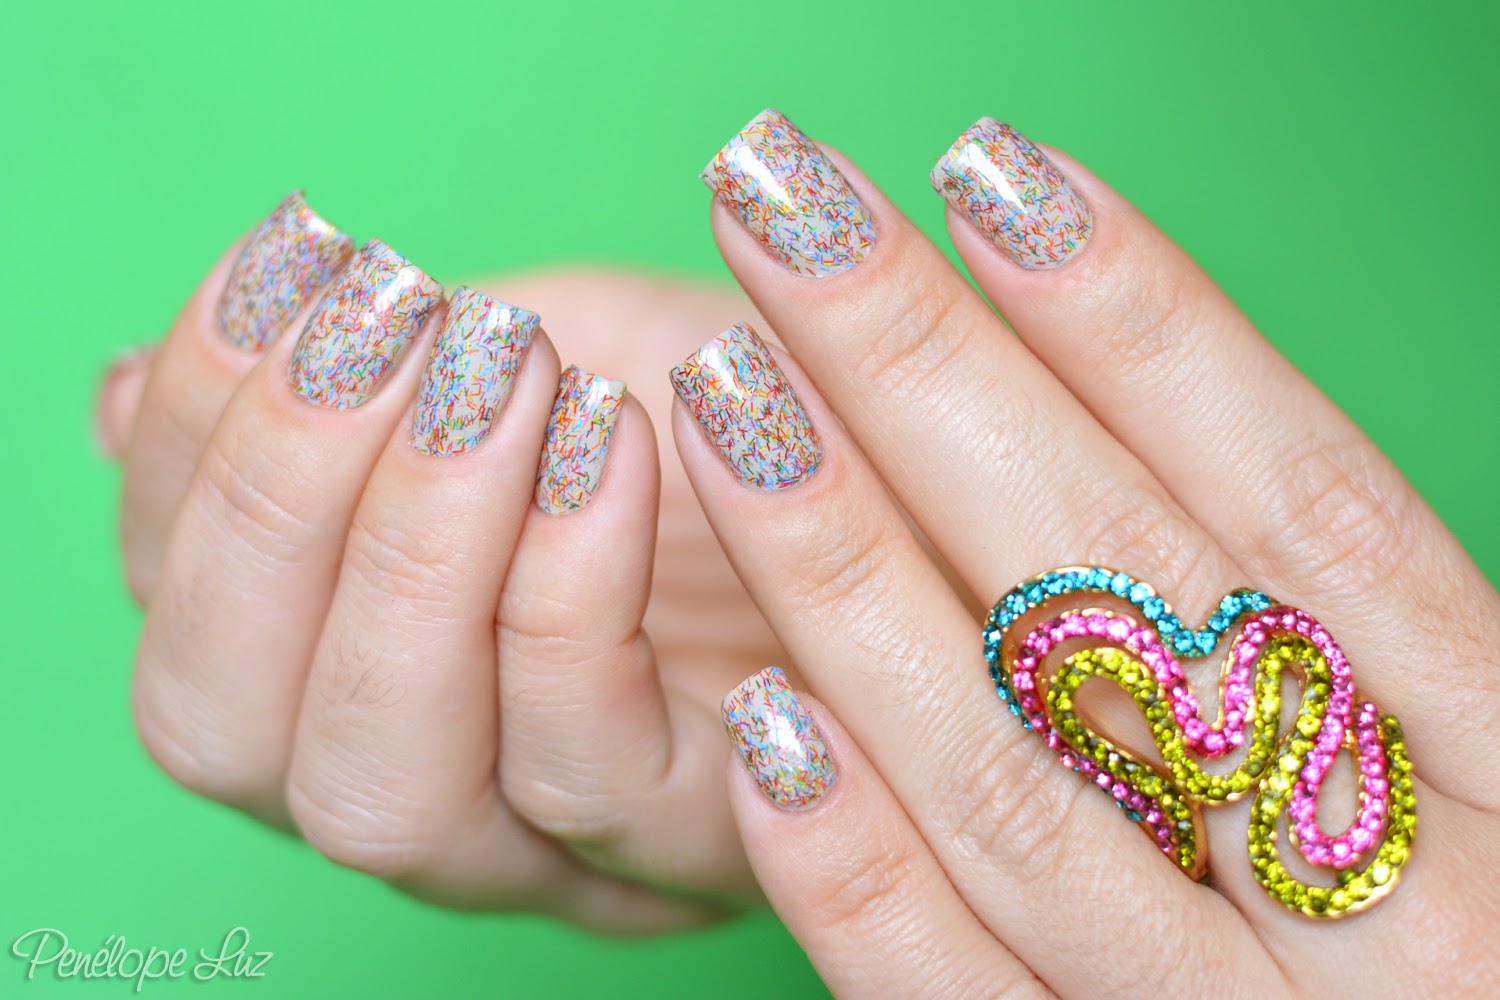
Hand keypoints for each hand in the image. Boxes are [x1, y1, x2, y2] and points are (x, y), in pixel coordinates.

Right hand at [96, 197, 784, 930]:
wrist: (924, 463)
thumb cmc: (720, 409)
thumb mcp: (522, 363)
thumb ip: (340, 395)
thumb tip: (131, 396)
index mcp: (346, 685)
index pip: (188, 626)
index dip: (197, 446)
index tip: (298, 265)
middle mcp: (421, 791)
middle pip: (237, 735)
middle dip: (284, 504)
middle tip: (395, 326)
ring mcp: (551, 846)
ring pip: (380, 787)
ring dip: (412, 548)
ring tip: (502, 373)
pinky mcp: (698, 843)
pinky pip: (584, 763)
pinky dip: (564, 590)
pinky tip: (614, 438)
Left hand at [675, 111, 1498, 994]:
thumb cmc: (1462, 918)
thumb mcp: (1455, 761)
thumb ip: (1322, 635)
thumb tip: (1091, 406)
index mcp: (1497, 765)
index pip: (1302, 498)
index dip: (1139, 320)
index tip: (990, 172)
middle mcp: (1383, 889)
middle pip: (1123, 584)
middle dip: (928, 375)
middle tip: (783, 212)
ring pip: (1015, 772)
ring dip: (845, 568)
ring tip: (726, 394)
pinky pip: (951, 994)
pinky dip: (856, 862)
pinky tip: (756, 720)